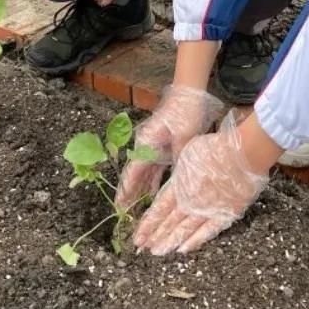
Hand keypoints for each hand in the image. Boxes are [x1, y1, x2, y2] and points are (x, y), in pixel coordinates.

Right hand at [115, 84, 223, 211]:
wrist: (190, 92)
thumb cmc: (185, 111)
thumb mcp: (184, 135)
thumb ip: (180, 158)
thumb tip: (179, 181)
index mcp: (147, 144)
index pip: (133, 173)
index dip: (126, 191)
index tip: (119, 208)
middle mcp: (147, 146)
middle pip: (136, 175)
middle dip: (130, 195)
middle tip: (126, 215)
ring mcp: (154, 146)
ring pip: (145, 173)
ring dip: (141, 190)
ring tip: (137, 210)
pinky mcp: (163, 145)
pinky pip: (155, 167)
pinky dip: (153, 181)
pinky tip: (152, 194)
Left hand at [133, 112, 269, 255]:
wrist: (244, 155)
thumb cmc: (217, 147)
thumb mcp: (188, 152)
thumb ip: (179, 171)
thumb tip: (174, 181)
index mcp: (180, 186)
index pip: (159, 209)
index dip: (148, 224)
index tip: (138, 236)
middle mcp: (190, 202)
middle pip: (169, 222)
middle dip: (155, 236)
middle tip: (143, 248)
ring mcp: (208, 211)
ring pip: (184, 231)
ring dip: (170, 242)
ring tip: (158, 252)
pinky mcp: (225, 215)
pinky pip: (207, 232)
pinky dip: (195, 241)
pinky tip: (184, 250)